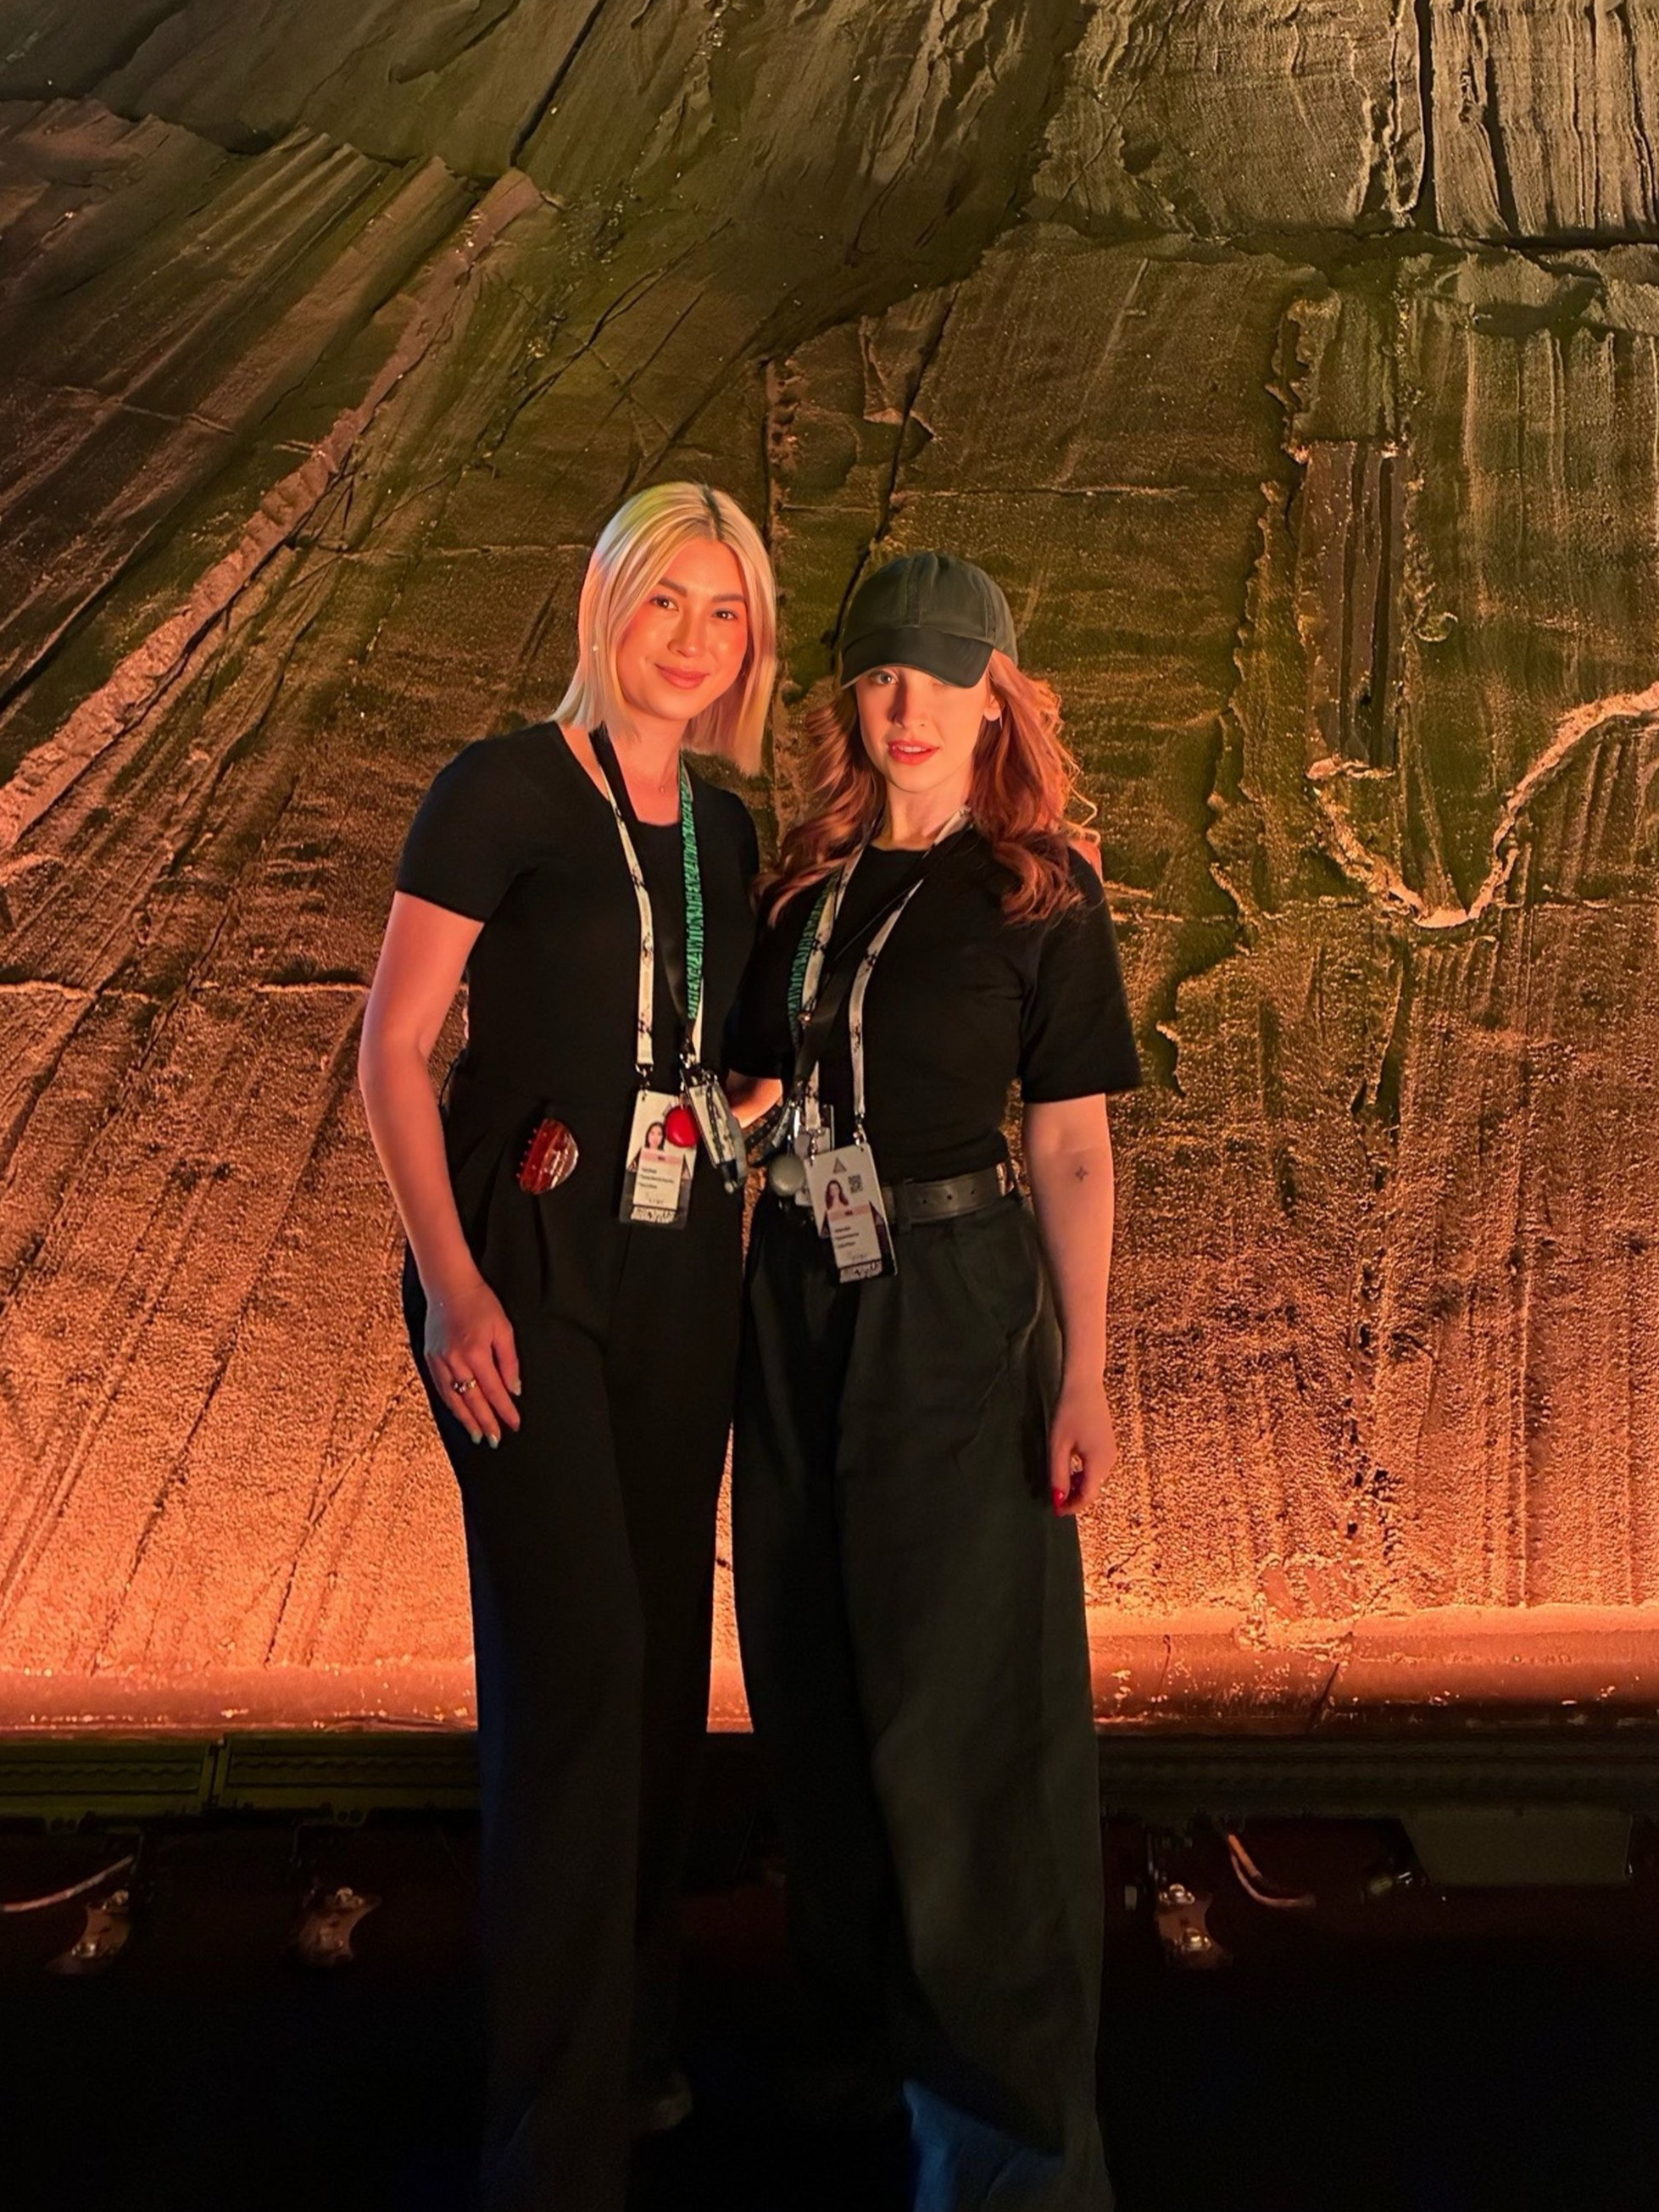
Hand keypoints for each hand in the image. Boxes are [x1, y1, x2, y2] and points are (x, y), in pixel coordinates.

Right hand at [423, 1270, 521, 1447]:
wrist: (449, 1287)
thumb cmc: (480, 1303)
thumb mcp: (504, 1329)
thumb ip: (509, 1361)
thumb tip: (514, 1389)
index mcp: (477, 1353)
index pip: (494, 1391)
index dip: (504, 1411)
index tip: (513, 1425)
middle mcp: (456, 1361)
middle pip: (473, 1401)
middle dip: (485, 1422)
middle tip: (495, 1440)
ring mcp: (439, 1361)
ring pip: (454, 1399)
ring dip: (466, 1419)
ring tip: (477, 1435)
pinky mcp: (429, 1358)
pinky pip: (440, 1388)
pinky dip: (451, 1404)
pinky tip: (459, 1413)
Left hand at [1048, 1372, 1117, 1515]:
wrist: (1085, 1384)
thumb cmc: (1069, 1412)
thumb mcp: (1058, 1446)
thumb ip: (1058, 1474)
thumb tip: (1057, 1500)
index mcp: (1099, 1462)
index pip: (1087, 1496)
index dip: (1071, 1506)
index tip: (1054, 1510)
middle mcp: (1109, 1461)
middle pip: (1093, 1490)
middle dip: (1074, 1497)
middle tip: (1053, 1498)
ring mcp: (1111, 1452)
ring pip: (1095, 1479)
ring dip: (1078, 1485)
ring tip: (1058, 1483)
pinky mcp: (1109, 1445)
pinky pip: (1097, 1468)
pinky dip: (1083, 1474)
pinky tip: (1069, 1467)